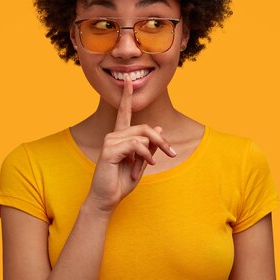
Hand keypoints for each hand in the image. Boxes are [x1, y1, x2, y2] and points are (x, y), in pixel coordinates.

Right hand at [84, 76, 175, 214]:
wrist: (107, 199)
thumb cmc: (122, 181)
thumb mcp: (142, 163)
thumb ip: (150, 147)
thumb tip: (160, 129)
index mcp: (120, 136)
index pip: (124, 112)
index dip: (127, 96)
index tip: (128, 80)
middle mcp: (113, 135)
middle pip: (145, 127)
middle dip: (161, 141)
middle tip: (171, 153)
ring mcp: (110, 141)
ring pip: (142, 136)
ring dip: (152, 152)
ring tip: (148, 166)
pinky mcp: (109, 150)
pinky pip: (136, 145)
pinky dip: (145, 155)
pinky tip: (146, 166)